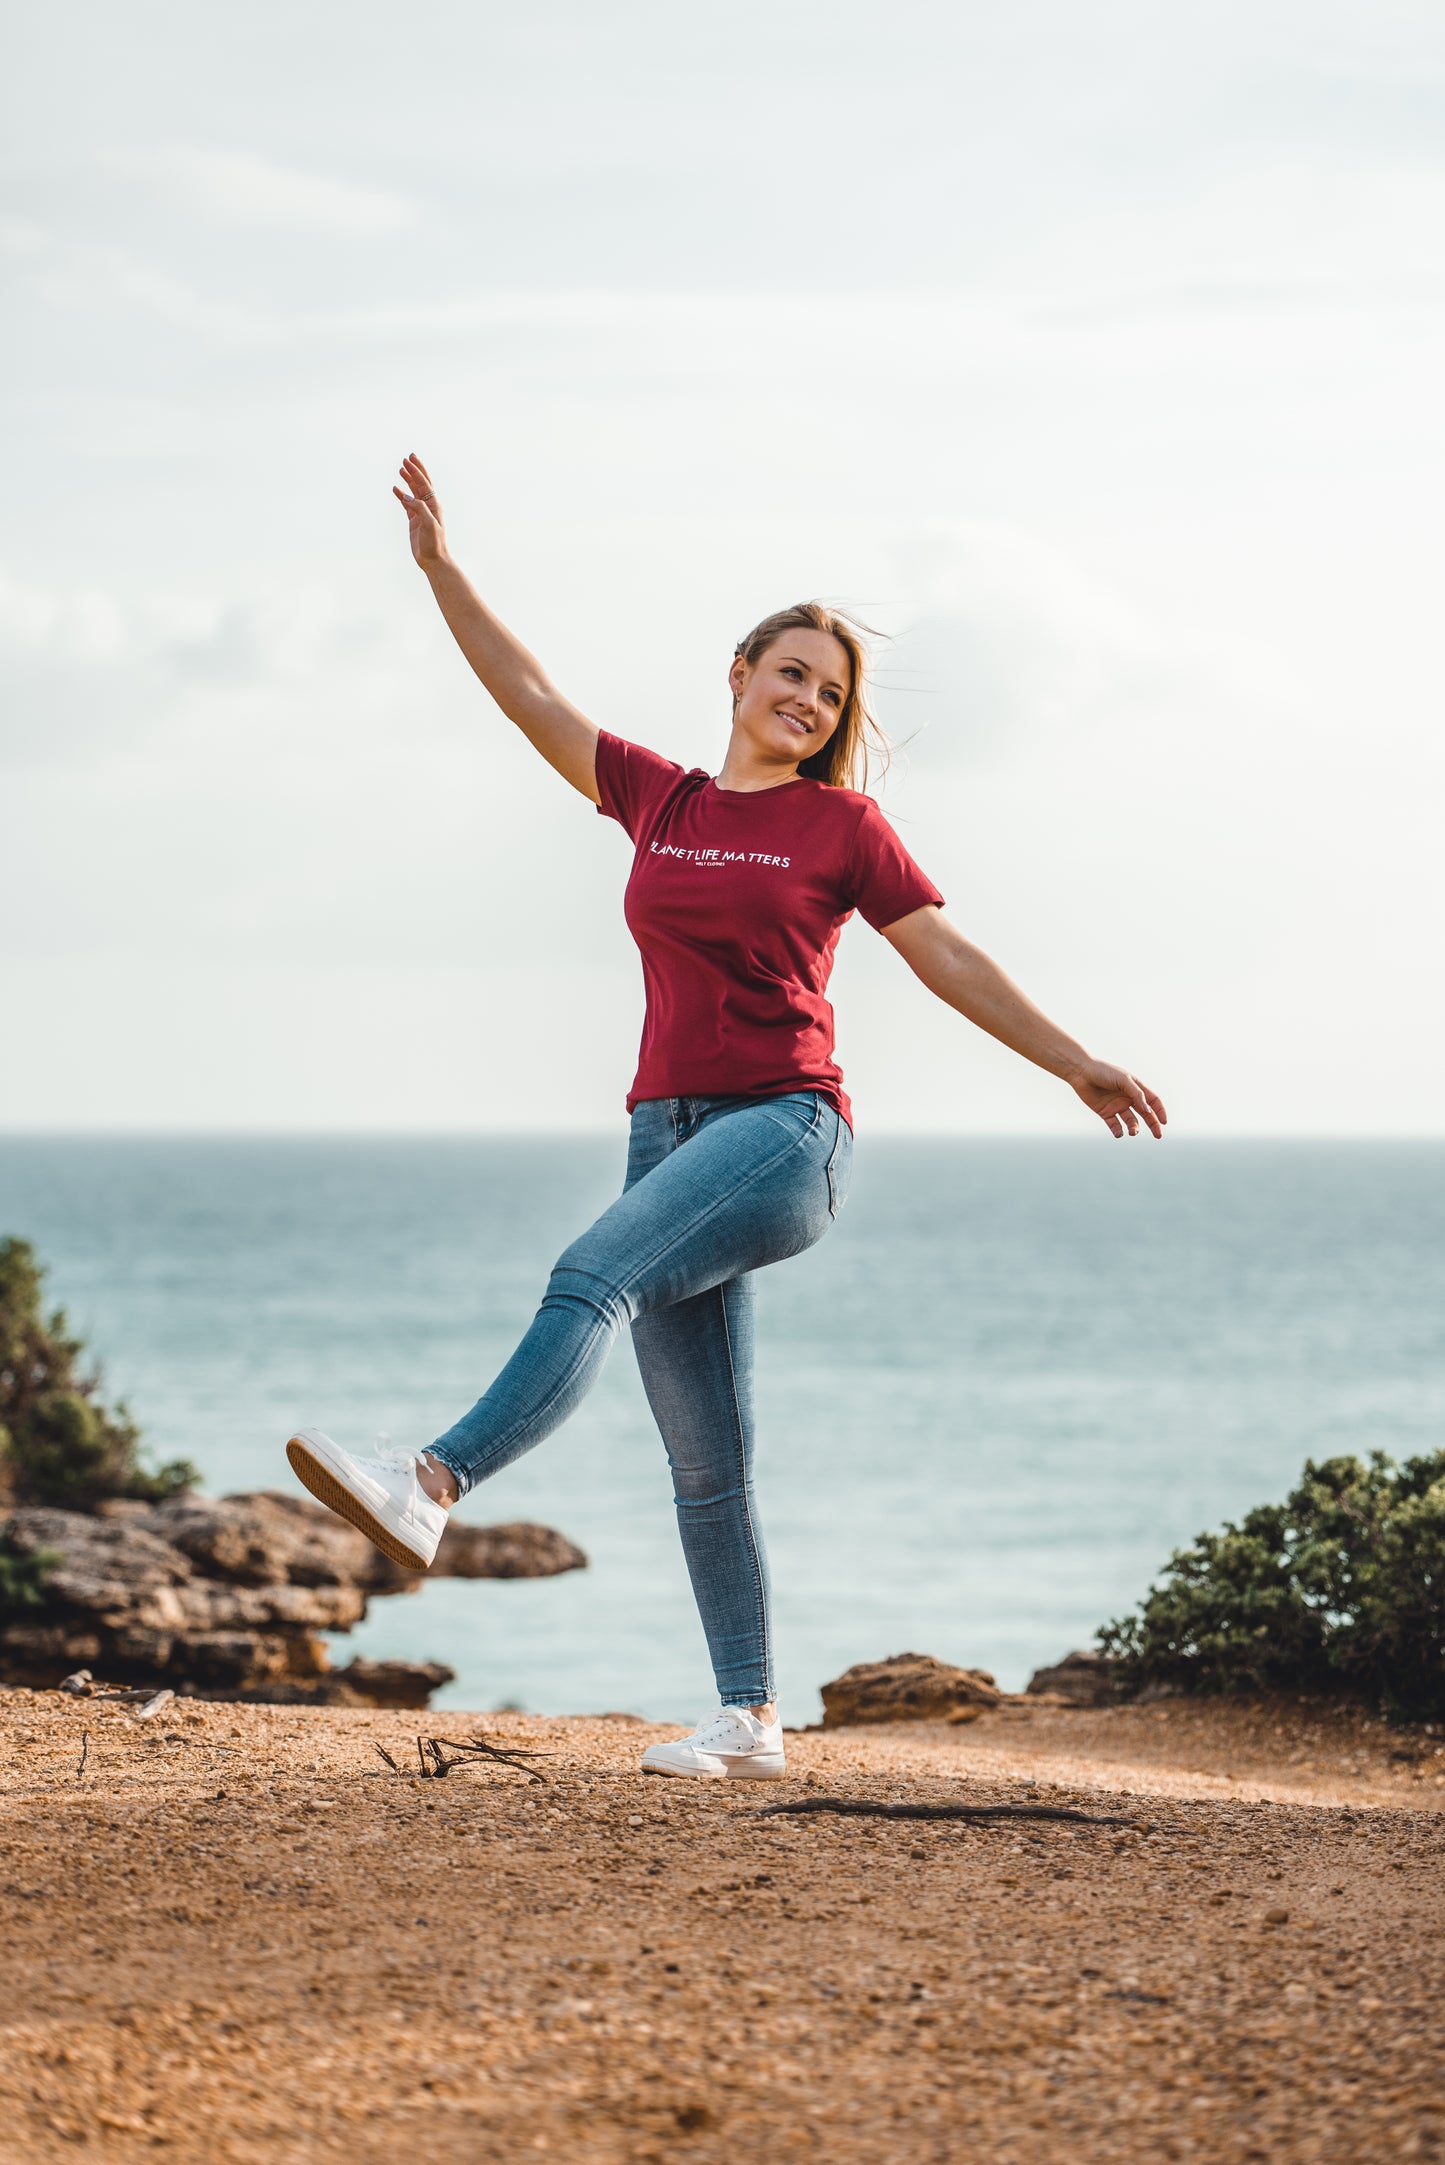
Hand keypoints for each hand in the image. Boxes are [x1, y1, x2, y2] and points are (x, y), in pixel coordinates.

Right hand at [393, 452, 447, 567]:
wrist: (433, 559)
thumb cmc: (434, 543)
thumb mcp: (429, 525)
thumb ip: (419, 509)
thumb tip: (407, 497)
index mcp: (434, 505)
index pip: (424, 483)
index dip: (416, 471)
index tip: (408, 460)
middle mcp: (428, 506)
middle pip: (420, 484)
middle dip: (414, 470)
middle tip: (406, 458)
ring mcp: (420, 512)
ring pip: (413, 492)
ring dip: (407, 480)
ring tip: (400, 470)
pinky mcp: (414, 520)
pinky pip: (406, 503)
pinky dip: (401, 495)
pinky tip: (395, 489)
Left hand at [1068, 1059, 1166, 1138]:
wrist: (1081, 1073)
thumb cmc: (1104, 1072)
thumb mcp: (1124, 1080)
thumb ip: (1137, 1094)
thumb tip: (1148, 1110)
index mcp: (1136, 1088)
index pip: (1153, 1101)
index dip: (1160, 1111)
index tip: (1164, 1122)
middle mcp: (1128, 1098)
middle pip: (1145, 1114)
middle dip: (1153, 1124)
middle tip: (1158, 1136)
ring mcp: (1117, 1106)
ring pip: (1131, 1121)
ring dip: (1134, 1128)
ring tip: (1132, 1132)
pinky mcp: (1105, 1112)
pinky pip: (1115, 1125)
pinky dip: (1118, 1131)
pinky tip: (1119, 1133)